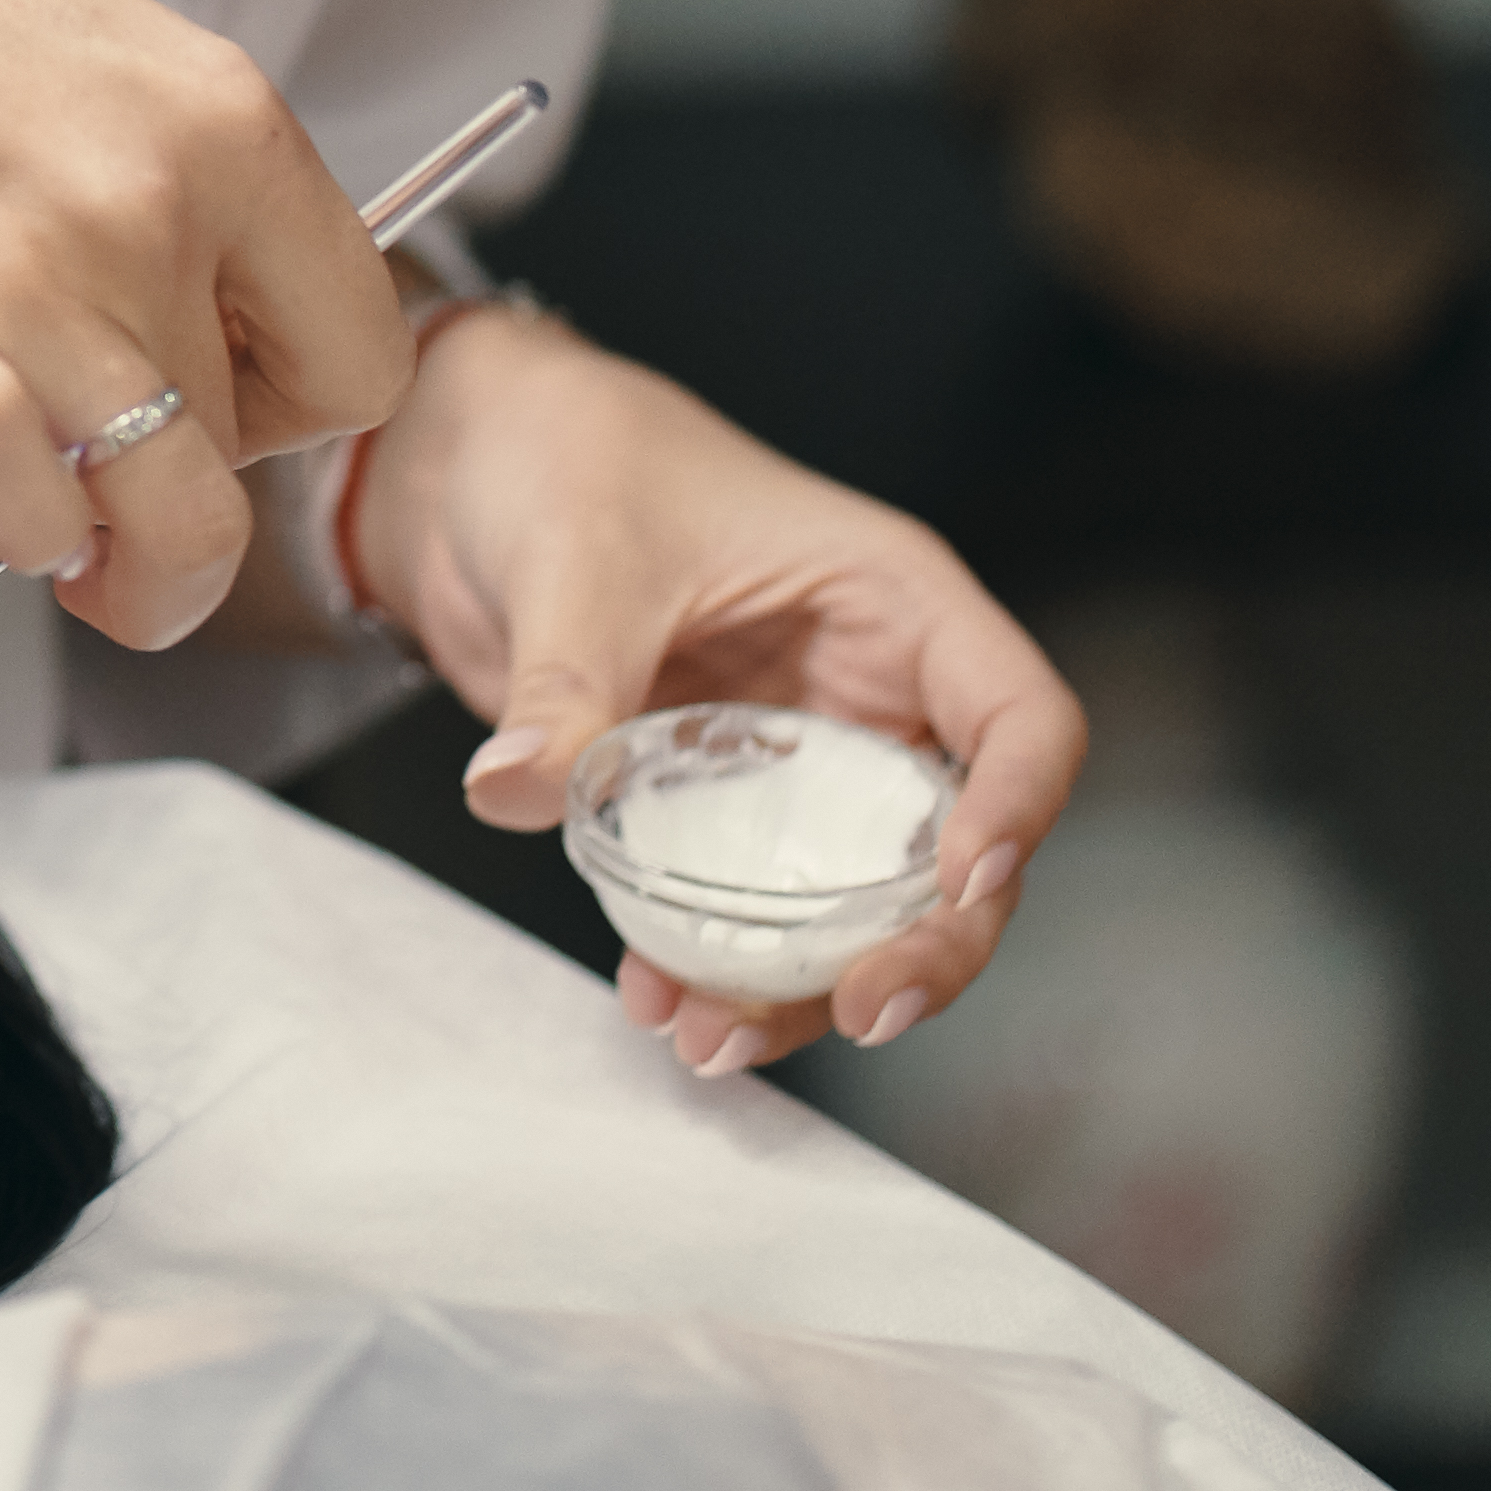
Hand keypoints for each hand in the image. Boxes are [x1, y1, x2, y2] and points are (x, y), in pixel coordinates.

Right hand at [0, 0, 411, 645]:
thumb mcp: (122, 64)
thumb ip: (193, 199)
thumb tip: (221, 340)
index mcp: (233, 136)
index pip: (366, 363)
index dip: (291, 412)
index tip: (217, 400)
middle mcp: (155, 211)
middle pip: (251, 453)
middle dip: (180, 480)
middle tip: (109, 463)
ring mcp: (36, 278)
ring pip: (171, 521)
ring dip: (124, 566)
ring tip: (68, 540)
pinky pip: (21, 504)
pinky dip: (15, 536)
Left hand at [349, 310, 1084, 1067]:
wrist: (473, 470)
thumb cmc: (567, 455)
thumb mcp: (576, 557)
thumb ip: (564, 681)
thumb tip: (521, 786)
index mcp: (890, 601)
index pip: (1018, 715)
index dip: (1016, 807)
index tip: (958, 883)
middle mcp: (871, 691)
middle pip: (961, 845)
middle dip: (928, 944)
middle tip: (856, 1012)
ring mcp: (803, 761)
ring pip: (863, 904)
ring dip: (806, 985)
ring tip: (710, 1036)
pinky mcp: (725, 810)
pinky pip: (756, 911)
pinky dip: (722, 968)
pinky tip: (658, 1000)